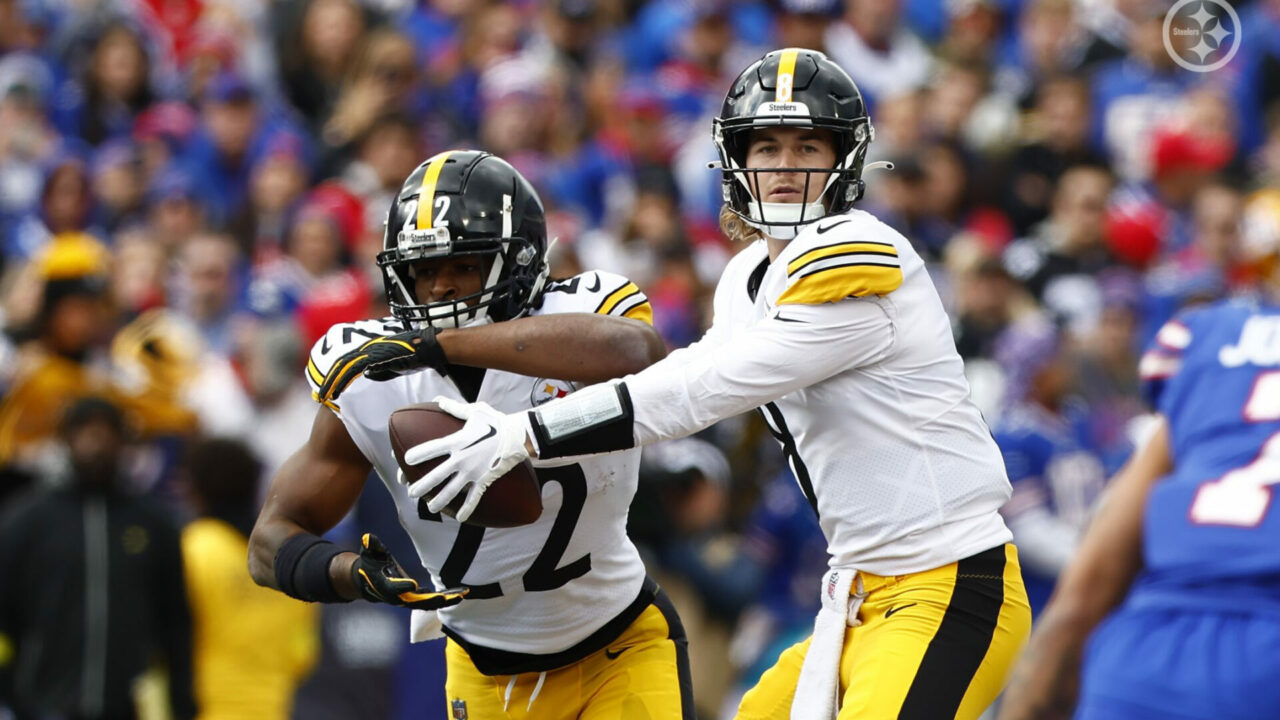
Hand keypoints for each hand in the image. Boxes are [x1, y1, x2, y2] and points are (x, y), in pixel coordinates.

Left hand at [317, 328, 447, 401]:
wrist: (426, 346)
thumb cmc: (415, 354)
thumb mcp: (394, 364)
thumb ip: (379, 369)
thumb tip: (366, 375)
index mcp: (370, 349)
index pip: (347, 363)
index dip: (335, 375)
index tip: (327, 388)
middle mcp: (366, 348)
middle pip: (340, 365)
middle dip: (327, 380)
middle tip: (318, 395)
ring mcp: (368, 351)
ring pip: (342, 368)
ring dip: (331, 383)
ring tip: (323, 397)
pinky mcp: (372, 356)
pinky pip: (352, 370)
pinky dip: (341, 382)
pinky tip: (336, 392)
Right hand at [351, 533, 467, 609]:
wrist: (370, 581)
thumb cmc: (370, 563)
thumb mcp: (369, 553)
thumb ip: (371, 546)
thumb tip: (368, 538)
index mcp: (386, 586)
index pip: (394, 588)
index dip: (402, 587)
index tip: (413, 584)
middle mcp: (399, 597)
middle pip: (416, 601)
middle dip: (432, 600)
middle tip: (446, 597)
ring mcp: (409, 599)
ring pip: (429, 603)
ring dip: (446, 600)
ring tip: (462, 594)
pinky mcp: (417, 598)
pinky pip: (434, 600)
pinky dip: (447, 597)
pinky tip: (462, 592)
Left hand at [403, 397, 531, 522]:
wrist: (519, 436)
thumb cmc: (496, 421)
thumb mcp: (475, 410)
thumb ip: (454, 407)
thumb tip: (438, 399)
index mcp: (457, 441)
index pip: (432, 448)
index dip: (418, 454)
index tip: (406, 459)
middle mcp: (462, 458)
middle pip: (436, 475)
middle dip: (421, 486)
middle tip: (410, 492)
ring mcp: (472, 471)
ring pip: (452, 490)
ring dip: (439, 501)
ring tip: (430, 507)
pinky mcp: (484, 480)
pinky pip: (474, 497)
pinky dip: (467, 509)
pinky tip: (460, 518)